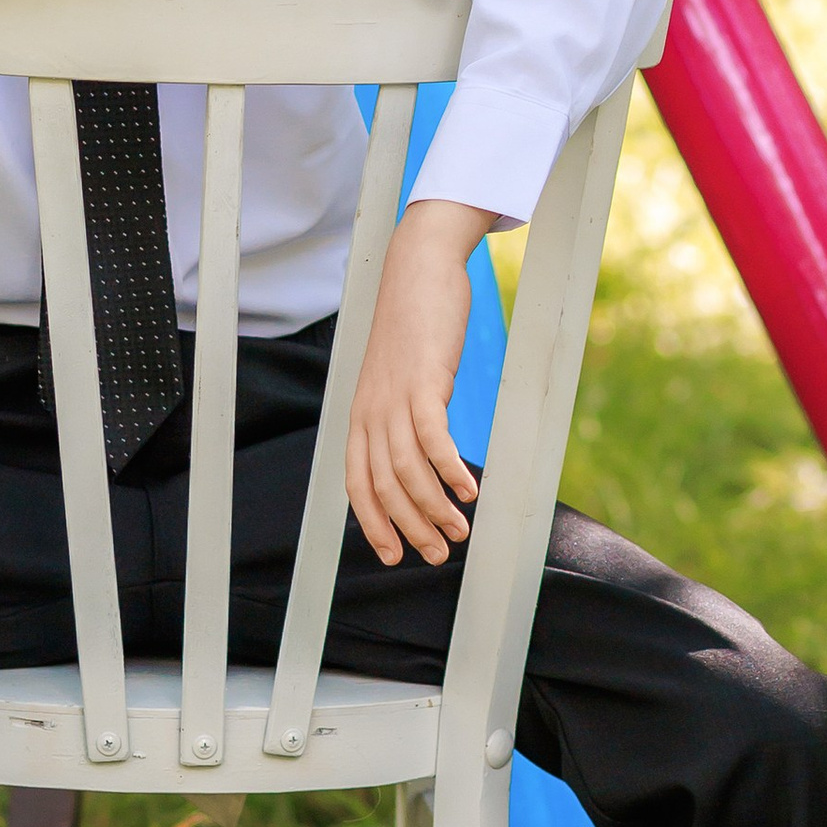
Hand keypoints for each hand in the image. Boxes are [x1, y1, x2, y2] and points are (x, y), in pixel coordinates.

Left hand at [347, 200, 496, 566]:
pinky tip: (469, 490)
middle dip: (409, 527)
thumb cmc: (413, 328)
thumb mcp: (397, 379)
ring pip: (407, 471)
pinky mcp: (422, 382)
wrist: (416, 271)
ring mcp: (393, 398)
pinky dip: (449, 469)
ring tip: (459, 531)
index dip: (373, 524)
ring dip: (434, 508)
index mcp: (360, 416)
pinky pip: (433, 438)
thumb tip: (418, 454)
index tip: (394, 555)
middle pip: (383, 487)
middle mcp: (370, 412)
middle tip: (436, 554)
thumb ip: (400, 415)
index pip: (356, 484)